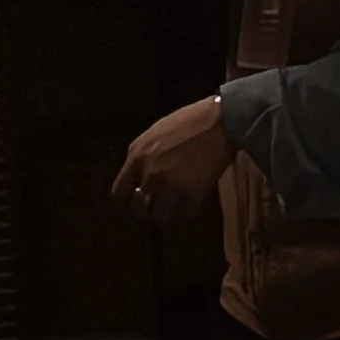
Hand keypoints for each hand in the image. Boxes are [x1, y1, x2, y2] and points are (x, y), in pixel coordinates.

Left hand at [112, 99, 231, 228]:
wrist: (220, 121)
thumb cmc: (189, 121)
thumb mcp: (155, 132)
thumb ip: (143, 155)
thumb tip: (138, 177)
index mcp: (137, 155)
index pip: (118, 192)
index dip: (127, 201)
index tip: (136, 201)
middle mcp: (150, 173)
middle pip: (138, 209)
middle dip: (146, 211)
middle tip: (156, 207)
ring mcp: (170, 185)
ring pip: (159, 218)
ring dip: (166, 216)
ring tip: (174, 209)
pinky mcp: (192, 194)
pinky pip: (182, 217)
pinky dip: (185, 214)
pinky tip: (189, 204)